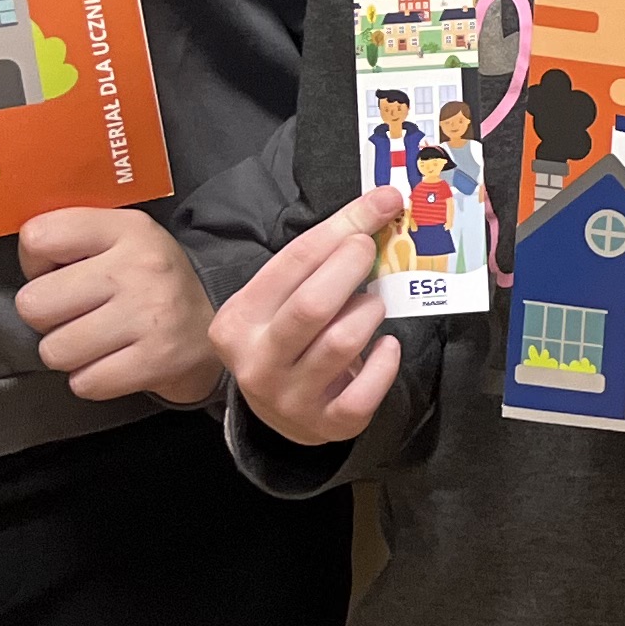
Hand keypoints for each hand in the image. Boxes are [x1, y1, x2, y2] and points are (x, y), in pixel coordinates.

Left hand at [19, 206, 222, 405]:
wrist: (209, 328)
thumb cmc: (148, 284)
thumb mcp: (121, 240)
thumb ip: (72, 237)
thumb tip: (24, 254)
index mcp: (127, 229)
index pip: (38, 238)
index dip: (37, 263)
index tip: (62, 273)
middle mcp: (140, 268)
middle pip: (33, 304)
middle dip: (49, 317)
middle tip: (80, 314)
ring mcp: (150, 316)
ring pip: (54, 350)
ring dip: (70, 353)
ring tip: (98, 340)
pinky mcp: (155, 361)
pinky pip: (84, 383)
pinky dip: (93, 379)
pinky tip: (114, 361)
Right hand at [211, 189, 404, 445]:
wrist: (281, 410)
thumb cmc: (288, 336)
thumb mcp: (288, 293)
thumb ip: (326, 250)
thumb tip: (384, 200)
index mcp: (238, 320)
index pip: (293, 263)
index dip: (343, 228)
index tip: (382, 204)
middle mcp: (256, 362)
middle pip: (312, 306)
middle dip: (352, 268)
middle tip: (372, 250)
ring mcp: (289, 398)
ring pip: (342, 343)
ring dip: (370, 313)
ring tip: (374, 304)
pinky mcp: (326, 425)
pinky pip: (366, 391)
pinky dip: (385, 362)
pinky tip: (386, 346)